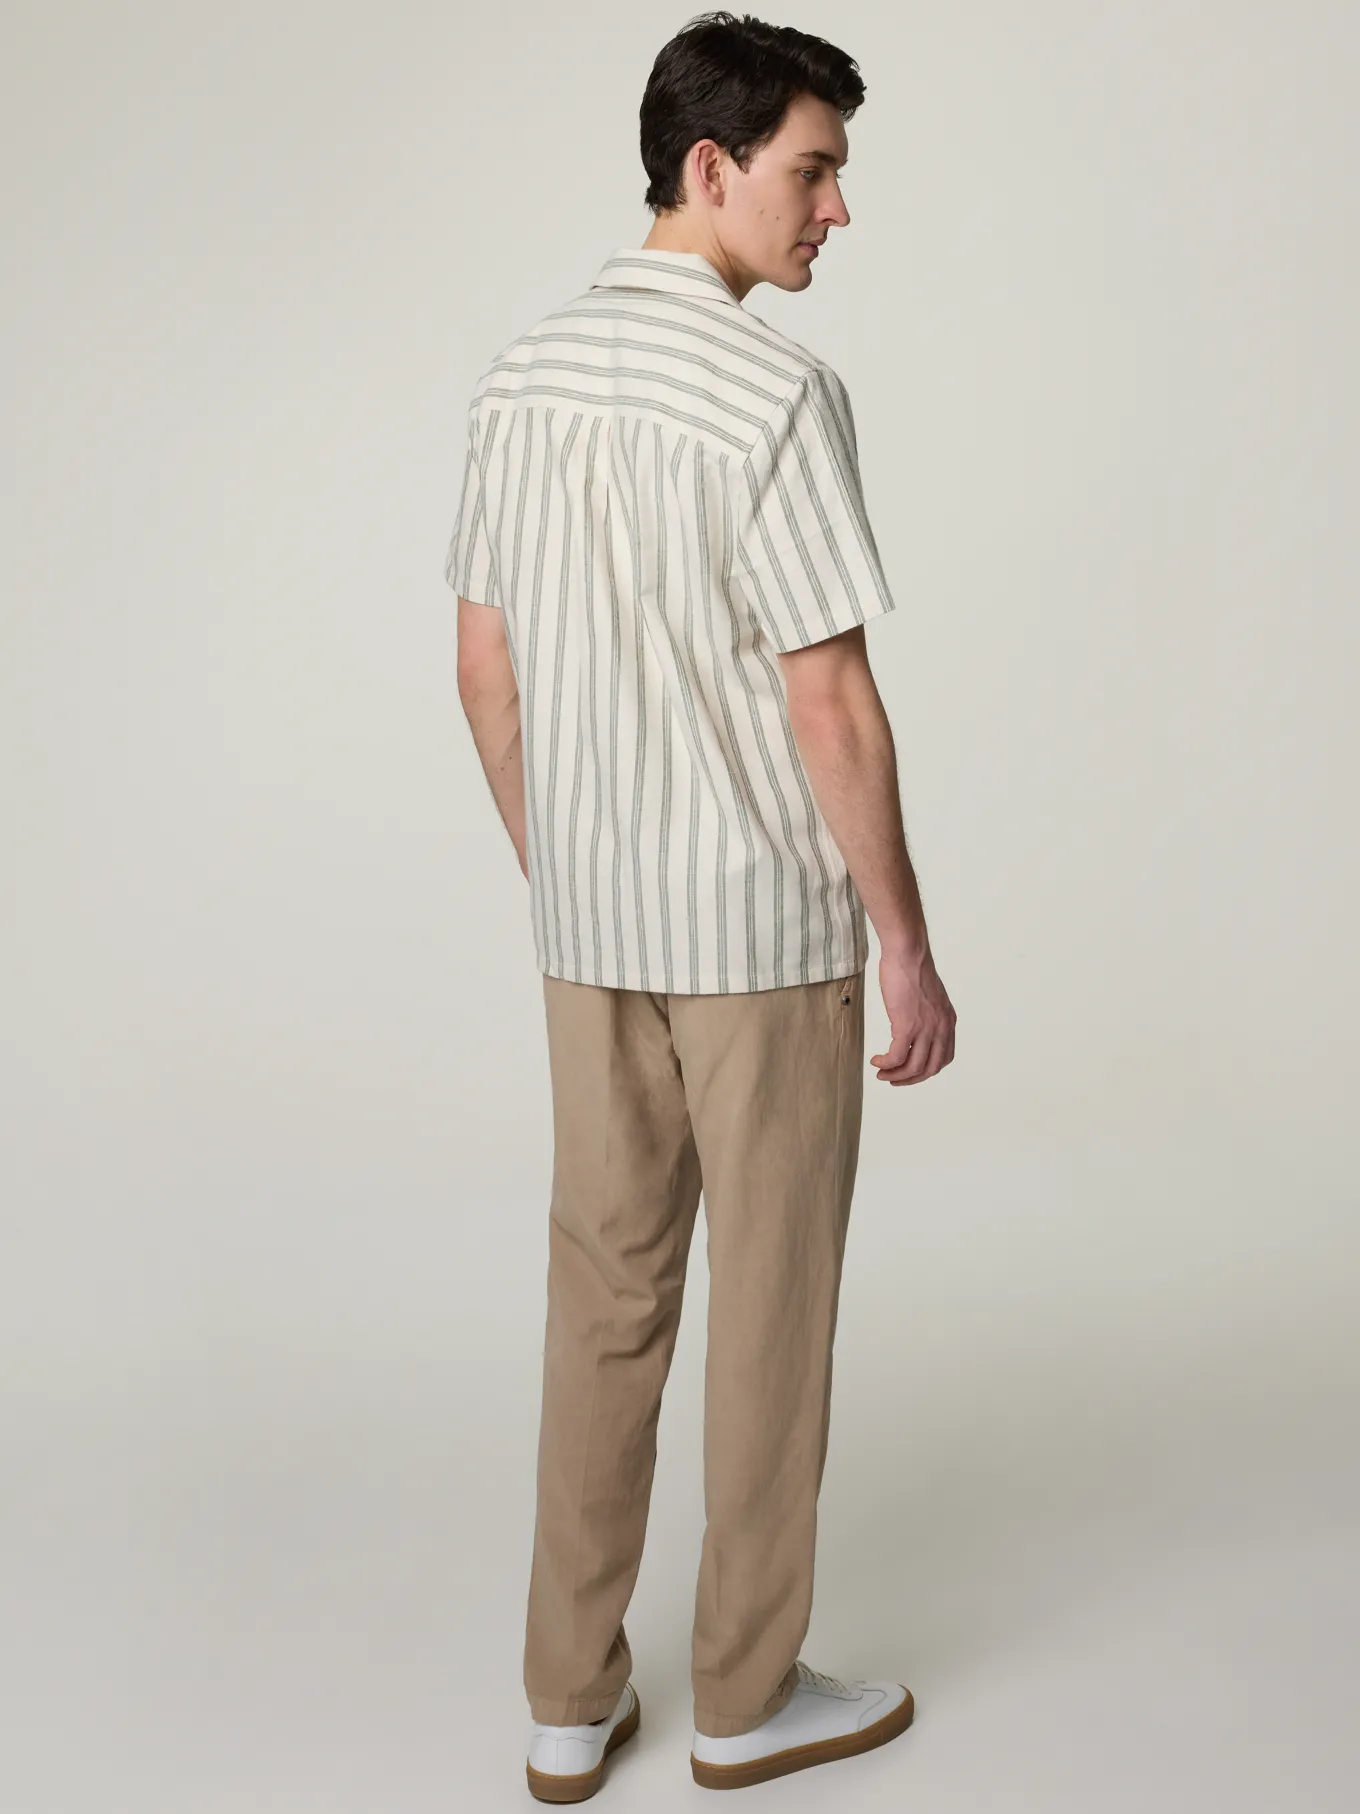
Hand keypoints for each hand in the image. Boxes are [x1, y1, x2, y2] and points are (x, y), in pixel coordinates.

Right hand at [869, 944, 956, 1084]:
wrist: (908, 953)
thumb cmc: (912, 967)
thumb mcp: (929, 995)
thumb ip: (927, 1013)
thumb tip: (913, 1022)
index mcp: (947, 1021)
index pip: (944, 1057)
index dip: (927, 1069)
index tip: (911, 1070)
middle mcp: (941, 1028)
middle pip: (930, 1068)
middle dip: (911, 1079)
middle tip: (894, 1079)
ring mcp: (926, 1029)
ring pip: (913, 1067)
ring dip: (896, 1075)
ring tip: (881, 1073)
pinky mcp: (907, 1026)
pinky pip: (897, 1057)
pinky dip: (886, 1063)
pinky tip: (876, 1060)